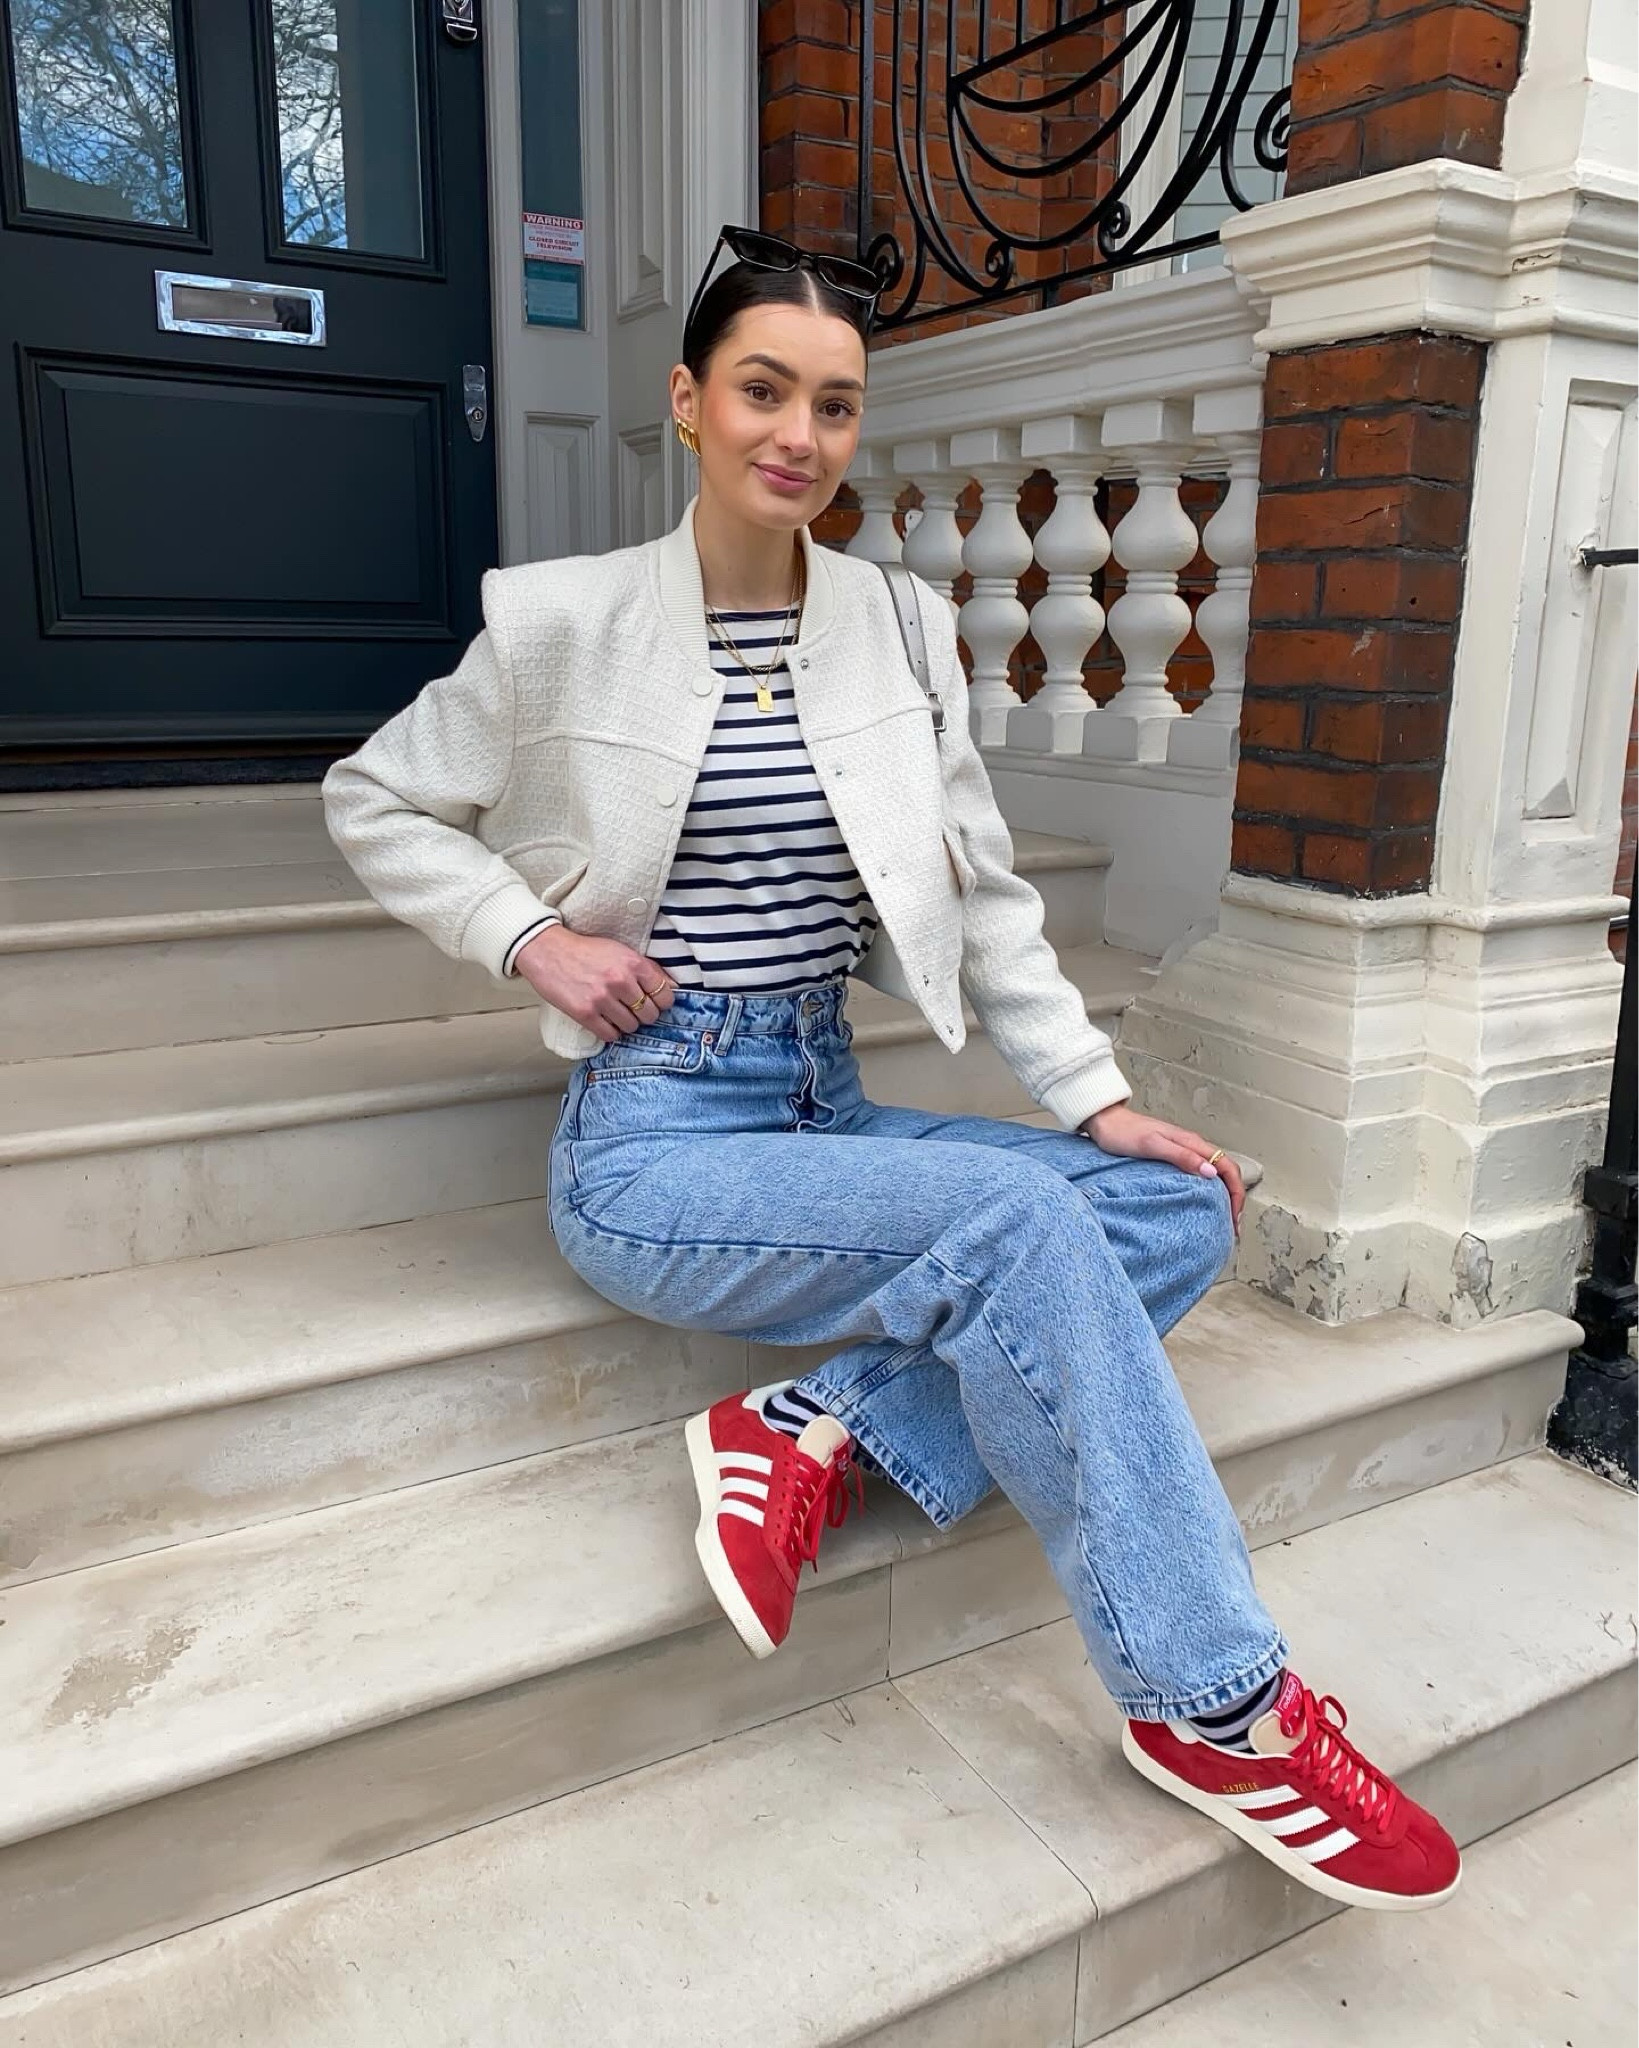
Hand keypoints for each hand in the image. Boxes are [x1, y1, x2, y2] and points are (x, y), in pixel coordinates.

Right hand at [512, 926, 675, 1042]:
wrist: (548, 951)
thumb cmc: (584, 951)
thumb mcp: (620, 950)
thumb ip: (647, 968)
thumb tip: (672, 987)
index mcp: (633, 963)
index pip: (665, 995)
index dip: (661, 1002)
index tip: (653, 1002)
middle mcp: (620, 981)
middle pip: (650, 1014)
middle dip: (644, 1014)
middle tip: (632, 1009)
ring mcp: (602, 998)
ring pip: (631, 1026)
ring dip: (626, 1023)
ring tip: (615, 1013)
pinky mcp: (585, 1013)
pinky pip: (611, 1035)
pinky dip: (611, 1031)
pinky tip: (604, 1021)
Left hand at [1080, 1103, 1245, 1232]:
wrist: (1105, 1122)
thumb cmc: (1123, 1133)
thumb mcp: (1151, 1145)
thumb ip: (1181, 1156)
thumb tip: (1211, 1172)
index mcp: (1192, 1143)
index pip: (1228, 1167)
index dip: (1236, 1193)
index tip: (1233, 1217)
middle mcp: (1192, 1146)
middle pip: (1227, 1172)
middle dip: (1235, 1198)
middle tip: (1232, 1226)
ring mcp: (1184, 1150)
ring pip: (1216, 1173)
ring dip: (1224, 1195)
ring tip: (1222, 1218)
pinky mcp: (1173, 1156)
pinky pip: (1200, 1173)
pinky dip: (1209, 1190)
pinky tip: (1203, 1202)